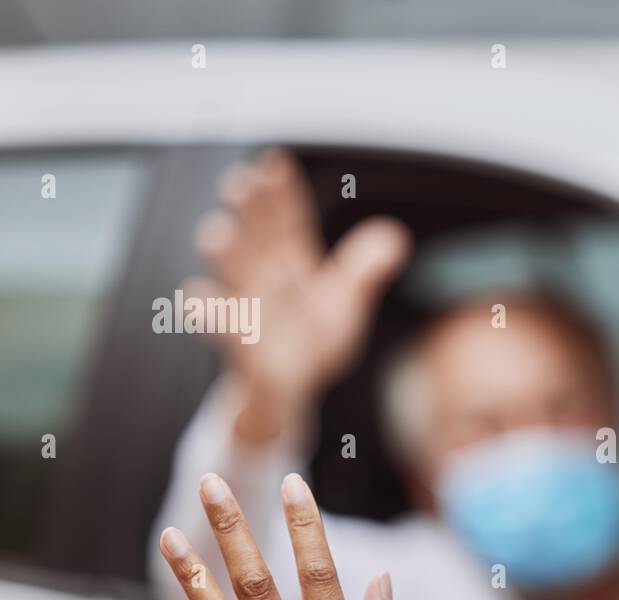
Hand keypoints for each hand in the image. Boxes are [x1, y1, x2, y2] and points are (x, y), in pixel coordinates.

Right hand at [186, 149, 412, 440]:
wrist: (286, 389)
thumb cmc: (310, 338)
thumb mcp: (344, 301)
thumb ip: (364, 269)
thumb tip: (394, 235)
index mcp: (290, 260)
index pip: (286, 219)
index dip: (281, 192)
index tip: (275, 162)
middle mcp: (265, 277)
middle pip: (256, 237)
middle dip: (246, 212)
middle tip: (239, 183)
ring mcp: (250, 308)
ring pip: (234, 277)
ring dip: (225, 255)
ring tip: (216, 232)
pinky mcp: (244, 345)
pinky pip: (224, 328)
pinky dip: (210, 313)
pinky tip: (196, 296)